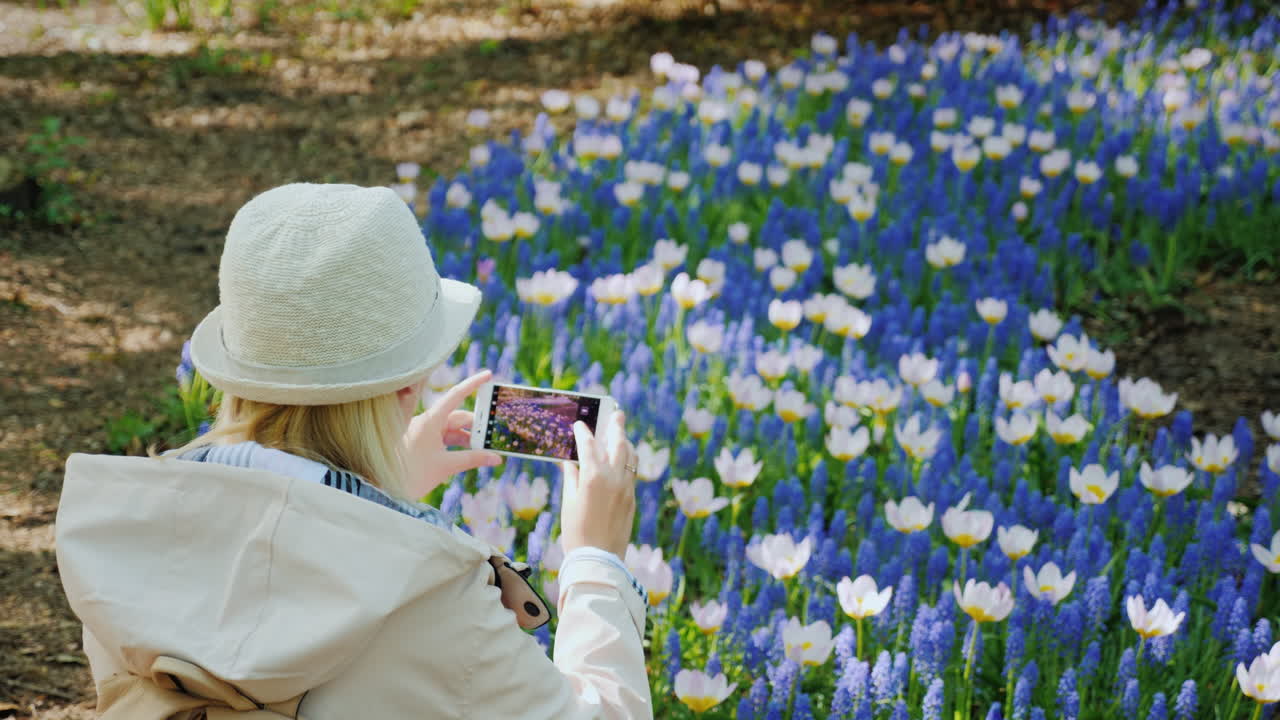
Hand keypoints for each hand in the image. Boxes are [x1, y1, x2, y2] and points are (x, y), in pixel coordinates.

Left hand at [403, 369, 501, 498]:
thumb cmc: (410, 474)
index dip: (473, 384)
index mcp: (430, 420)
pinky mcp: (423, 445)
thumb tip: (496, 458)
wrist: (383, 489)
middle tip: (496, 432)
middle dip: (477, 425)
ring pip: (452, 430)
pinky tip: (472, 454)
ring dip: (469, 438)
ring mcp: (424, 434)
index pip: (455, 395)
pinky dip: (459, 446)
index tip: (488, 375)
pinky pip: (445, 440)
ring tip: (487, 448)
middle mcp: (427, 423)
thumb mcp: (445, 466)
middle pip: (458, 417)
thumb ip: (472, 459)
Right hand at [559, 410, 636, 557]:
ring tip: (621, 434)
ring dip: (625, 442)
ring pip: (630, 456)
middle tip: (617, 412)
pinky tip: (623, 459)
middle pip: (617, 443)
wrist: (598, 559)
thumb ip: (571, 477)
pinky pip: (632, 472)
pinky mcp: (632, 498)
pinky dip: (628, 461)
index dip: (583, 432)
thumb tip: (570, 462)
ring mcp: (626, 488)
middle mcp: (613, 478)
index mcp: (592, 477)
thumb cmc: (576, 531)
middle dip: (616, 426)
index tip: (580, 425)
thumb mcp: (568, 502)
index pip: (588, 445)